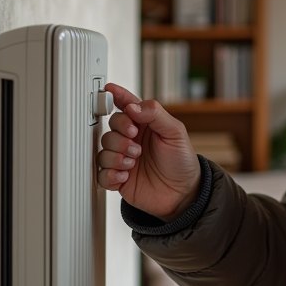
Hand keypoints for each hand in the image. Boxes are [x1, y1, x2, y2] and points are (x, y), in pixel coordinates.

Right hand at [96, 83, 201, 219]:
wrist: (184, 194)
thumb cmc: (182, 162)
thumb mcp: (175, 133)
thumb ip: (155, 114)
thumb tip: (133, 107)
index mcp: (144, 125)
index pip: (126, 106)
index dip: (116, 97)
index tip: (108, 91)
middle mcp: (131, 140)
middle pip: (110, 128)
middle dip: (120, 135)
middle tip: (135, 144)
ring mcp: (123, 159)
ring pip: (103, 151)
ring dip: (117, 156)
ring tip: (134, 162)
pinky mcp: (118, 179)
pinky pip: (101, 174)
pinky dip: (111, 174)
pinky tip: (125, 175)